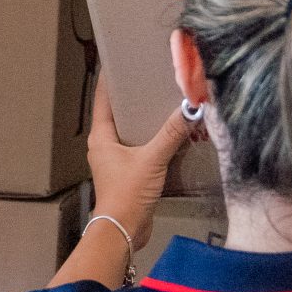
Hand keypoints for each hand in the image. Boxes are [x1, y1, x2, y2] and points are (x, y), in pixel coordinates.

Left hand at [86, 75, 193, 245]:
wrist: (123, 230)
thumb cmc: (127, 195)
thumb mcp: (152, 160)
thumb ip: (171, 134)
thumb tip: (189, 109)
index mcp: (101, 137)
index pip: (103, 99)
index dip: (110, 80)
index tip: (120, 62)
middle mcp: (105, 146)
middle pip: (119, 114)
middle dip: (135, 99)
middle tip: (152, 80)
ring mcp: (116, 160)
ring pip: (131, 132)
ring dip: (147, 121)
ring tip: (166, 105)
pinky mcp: (129, 173)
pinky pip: (141, 149)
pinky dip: (154, 141)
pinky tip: (172, 137)